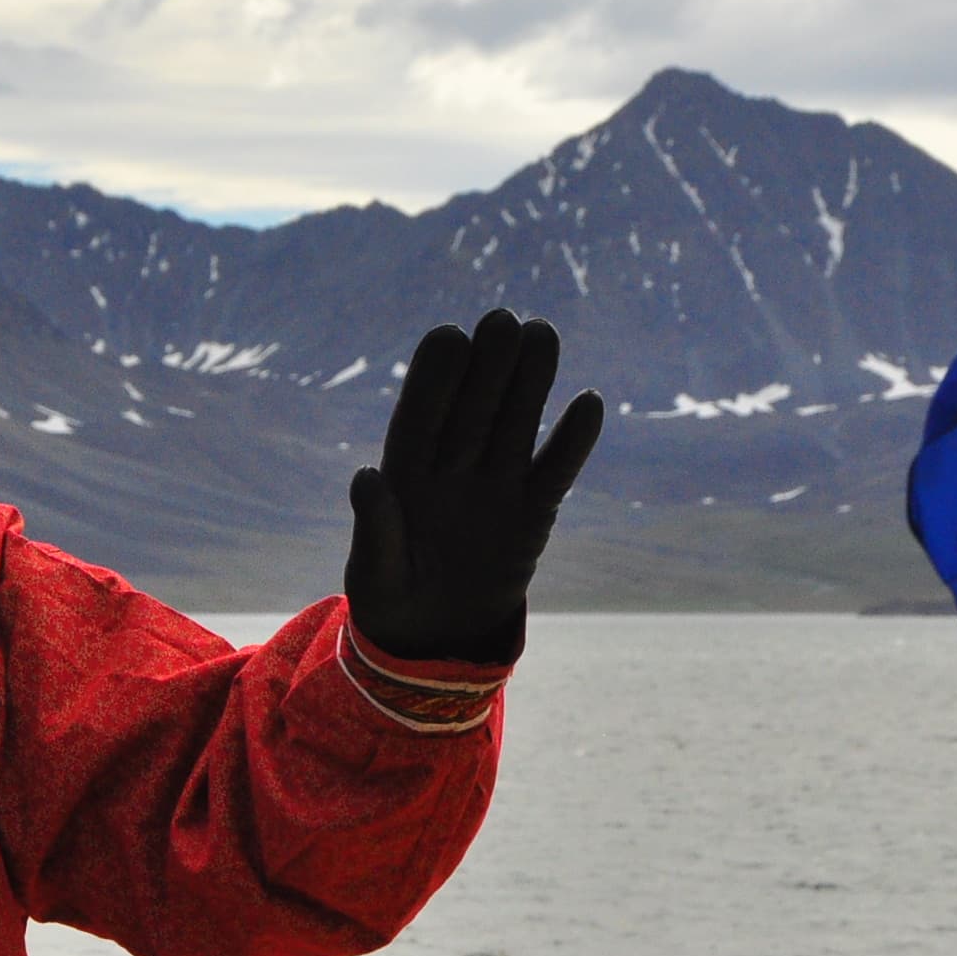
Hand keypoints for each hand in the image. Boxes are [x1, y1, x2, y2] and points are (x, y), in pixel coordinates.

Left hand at [345, 308, 603, 662]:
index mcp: (405, 473)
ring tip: (543, 334)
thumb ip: (375, 530)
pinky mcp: (534, 512)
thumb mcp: (375, 576)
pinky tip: (590, 403)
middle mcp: (452, 466)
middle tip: (502, 320)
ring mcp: (495, 485)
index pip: (420, 415)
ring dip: (530, 381)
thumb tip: (366, 478)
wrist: (437, 636)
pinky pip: (555, 471)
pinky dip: (573, 441)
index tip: (449, 337)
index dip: (433, 377)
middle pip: (473, 407)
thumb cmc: (392, 599)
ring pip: (516, 423)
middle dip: (486, 365)